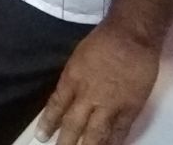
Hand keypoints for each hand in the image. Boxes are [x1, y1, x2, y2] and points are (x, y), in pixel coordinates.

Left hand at [36, 24, 159, 144]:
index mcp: (72, 80)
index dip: (48, 123)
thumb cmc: (102, 42)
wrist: (131, 37)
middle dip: (65, 141)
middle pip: (74, 124)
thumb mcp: (77, 59)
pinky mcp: (130, 110)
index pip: (56, 106)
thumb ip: (72, 80)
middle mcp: (88, 96)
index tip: (41, 136)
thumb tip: (67, 97)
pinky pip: (119, 132)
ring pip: (96, 134)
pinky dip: (112, 143)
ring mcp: (110, 105)